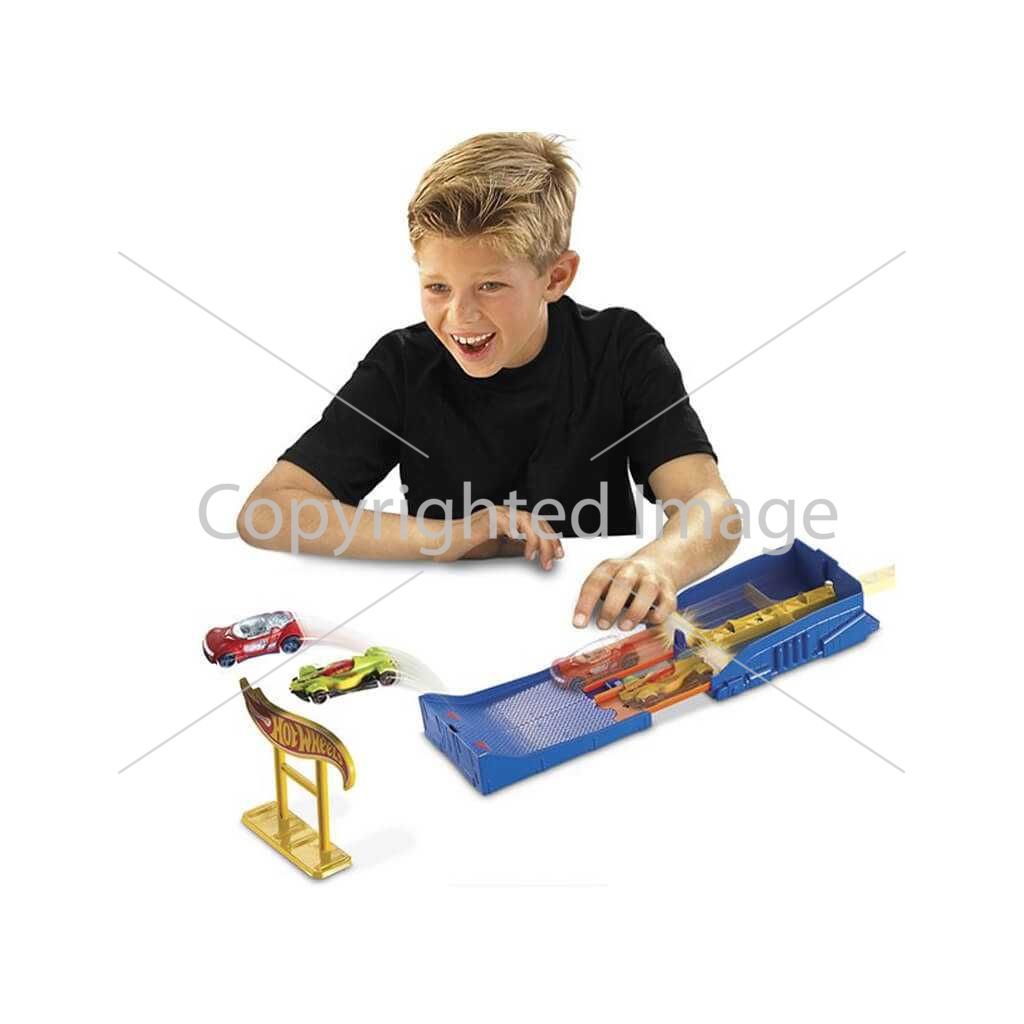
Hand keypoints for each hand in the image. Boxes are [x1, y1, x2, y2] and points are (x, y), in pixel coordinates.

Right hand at [436, 506, 563, 568]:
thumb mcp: (497, 548)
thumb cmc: (464, 545)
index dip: (550, 537)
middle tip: (554, 559)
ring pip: (527, 521)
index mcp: (508, 517)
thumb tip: (536, 552)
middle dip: (549, 541)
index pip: (536, 523)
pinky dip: (521, 536)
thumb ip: (515, 547)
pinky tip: (525, 550)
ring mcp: (496, 514)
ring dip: (538, 542)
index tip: (559, 554)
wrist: (440, 543)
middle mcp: (504, 512)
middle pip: (536, 521)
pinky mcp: (488, 520)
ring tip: (540, 559)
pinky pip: (510, 524)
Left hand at [573, 555, 677, 629]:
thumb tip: (586, 623)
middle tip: (603, 624)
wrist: (658, 566)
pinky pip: (667, 602)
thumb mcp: (608, 582)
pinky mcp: (669, 591)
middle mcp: (633, 570)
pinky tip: (648, 622)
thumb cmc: (627, 580)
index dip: (586, 603)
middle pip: (623, 583)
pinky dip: (657, 614)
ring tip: (624, 626)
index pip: (596, 582)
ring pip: (647, 590)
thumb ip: (599, 598)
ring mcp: (653, 579)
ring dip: (635, 611)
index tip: (579, 622)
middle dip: (612, 606)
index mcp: (612, 567)